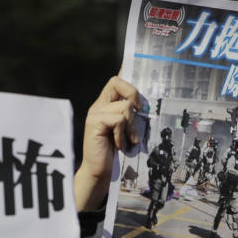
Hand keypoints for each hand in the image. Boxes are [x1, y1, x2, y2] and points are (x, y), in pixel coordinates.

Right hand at [75, 76, 142, 211]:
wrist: (99, 172)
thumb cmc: (114, 154)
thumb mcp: (125, 131)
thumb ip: (129, 117)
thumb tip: (143, 105)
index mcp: (106, 106)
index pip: (115, 82)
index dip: (125, 72)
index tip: (133, 64)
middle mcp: (98, 106)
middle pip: (116, 83)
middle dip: (133, 94)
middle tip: (138, 111)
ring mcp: (95, 114)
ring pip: (124, 107)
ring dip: (131, 126)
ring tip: (128, 140)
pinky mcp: (94, 123)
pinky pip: (118, 120)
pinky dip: (122, 134)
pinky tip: (119, 145)